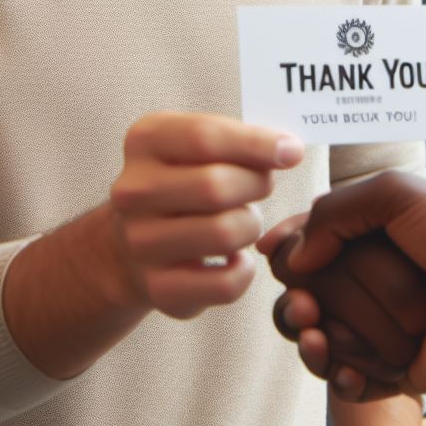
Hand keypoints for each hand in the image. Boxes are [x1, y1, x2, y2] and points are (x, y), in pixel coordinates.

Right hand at [109, 113, 303, 318]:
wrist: (132, 242)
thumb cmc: (187, 179)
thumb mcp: (202, 145)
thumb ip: (242, 140)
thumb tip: (289, 150)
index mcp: (146, 140)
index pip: (205, 137)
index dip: (258, 144)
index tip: (293, 151)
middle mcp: (133, 191)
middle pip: (215, 186)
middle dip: (257, 185)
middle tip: (263, 185)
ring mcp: (141, 242)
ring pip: (224, 233)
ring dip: (251, 226)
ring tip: (243, 220)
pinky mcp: (158, 288)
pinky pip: (225, 283)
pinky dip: (244, 270)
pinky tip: (235, 257)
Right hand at [261, 221, 425, 392]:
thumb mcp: (396, 193)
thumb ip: (332, 213)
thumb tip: (293, 259)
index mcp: (367, 234)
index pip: (305, 244)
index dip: (286, 252)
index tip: (272, 254)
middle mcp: (370, 279)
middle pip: (309, 293)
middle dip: (307, 301)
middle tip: (310, 308)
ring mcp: (382, 325)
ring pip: (326, 340)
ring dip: (334, 341)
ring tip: (333, 339)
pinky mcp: (398, 369)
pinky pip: (350, 382)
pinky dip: (343, 379)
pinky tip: (350, 373)